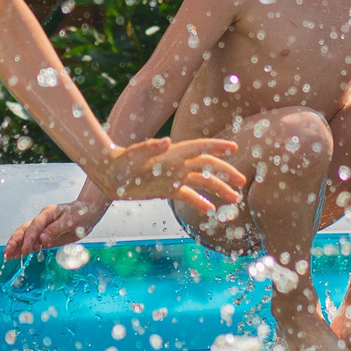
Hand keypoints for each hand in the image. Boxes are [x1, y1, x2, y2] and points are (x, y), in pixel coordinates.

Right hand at [2, 190, 110, 260]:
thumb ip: (56, 229)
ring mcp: (43, 229)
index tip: (26, 249)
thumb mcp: (71, 221)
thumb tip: (42, 239)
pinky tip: (17, 256)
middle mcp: (42, 220)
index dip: (29, 238)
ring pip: (26, 237)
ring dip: (17, 246)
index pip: (34, 226)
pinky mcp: (46, 237)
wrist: (87, 213)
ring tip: (8, 256)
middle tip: (7, 252)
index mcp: (47, 214)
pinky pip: (33, 243)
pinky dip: (25, 249)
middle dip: (15, 241)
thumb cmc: (80, 214)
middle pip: (24, 230)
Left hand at [93, 136, 244, 213]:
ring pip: (201, 182)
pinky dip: (200, 202)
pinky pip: (188, 196)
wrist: (108, 173)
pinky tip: (210, 211)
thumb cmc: (119, 162)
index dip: (217, 147)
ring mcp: (172, 176)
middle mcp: (176, 164)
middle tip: (242, 181)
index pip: (199, 148)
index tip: (235, 147)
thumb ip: (149, 147)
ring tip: (235, 199)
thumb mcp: (133, 155)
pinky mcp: (166, 189)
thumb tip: (166, 140)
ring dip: (218, 189)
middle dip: (225, 172)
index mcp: (172, 154)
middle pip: (206, 166)